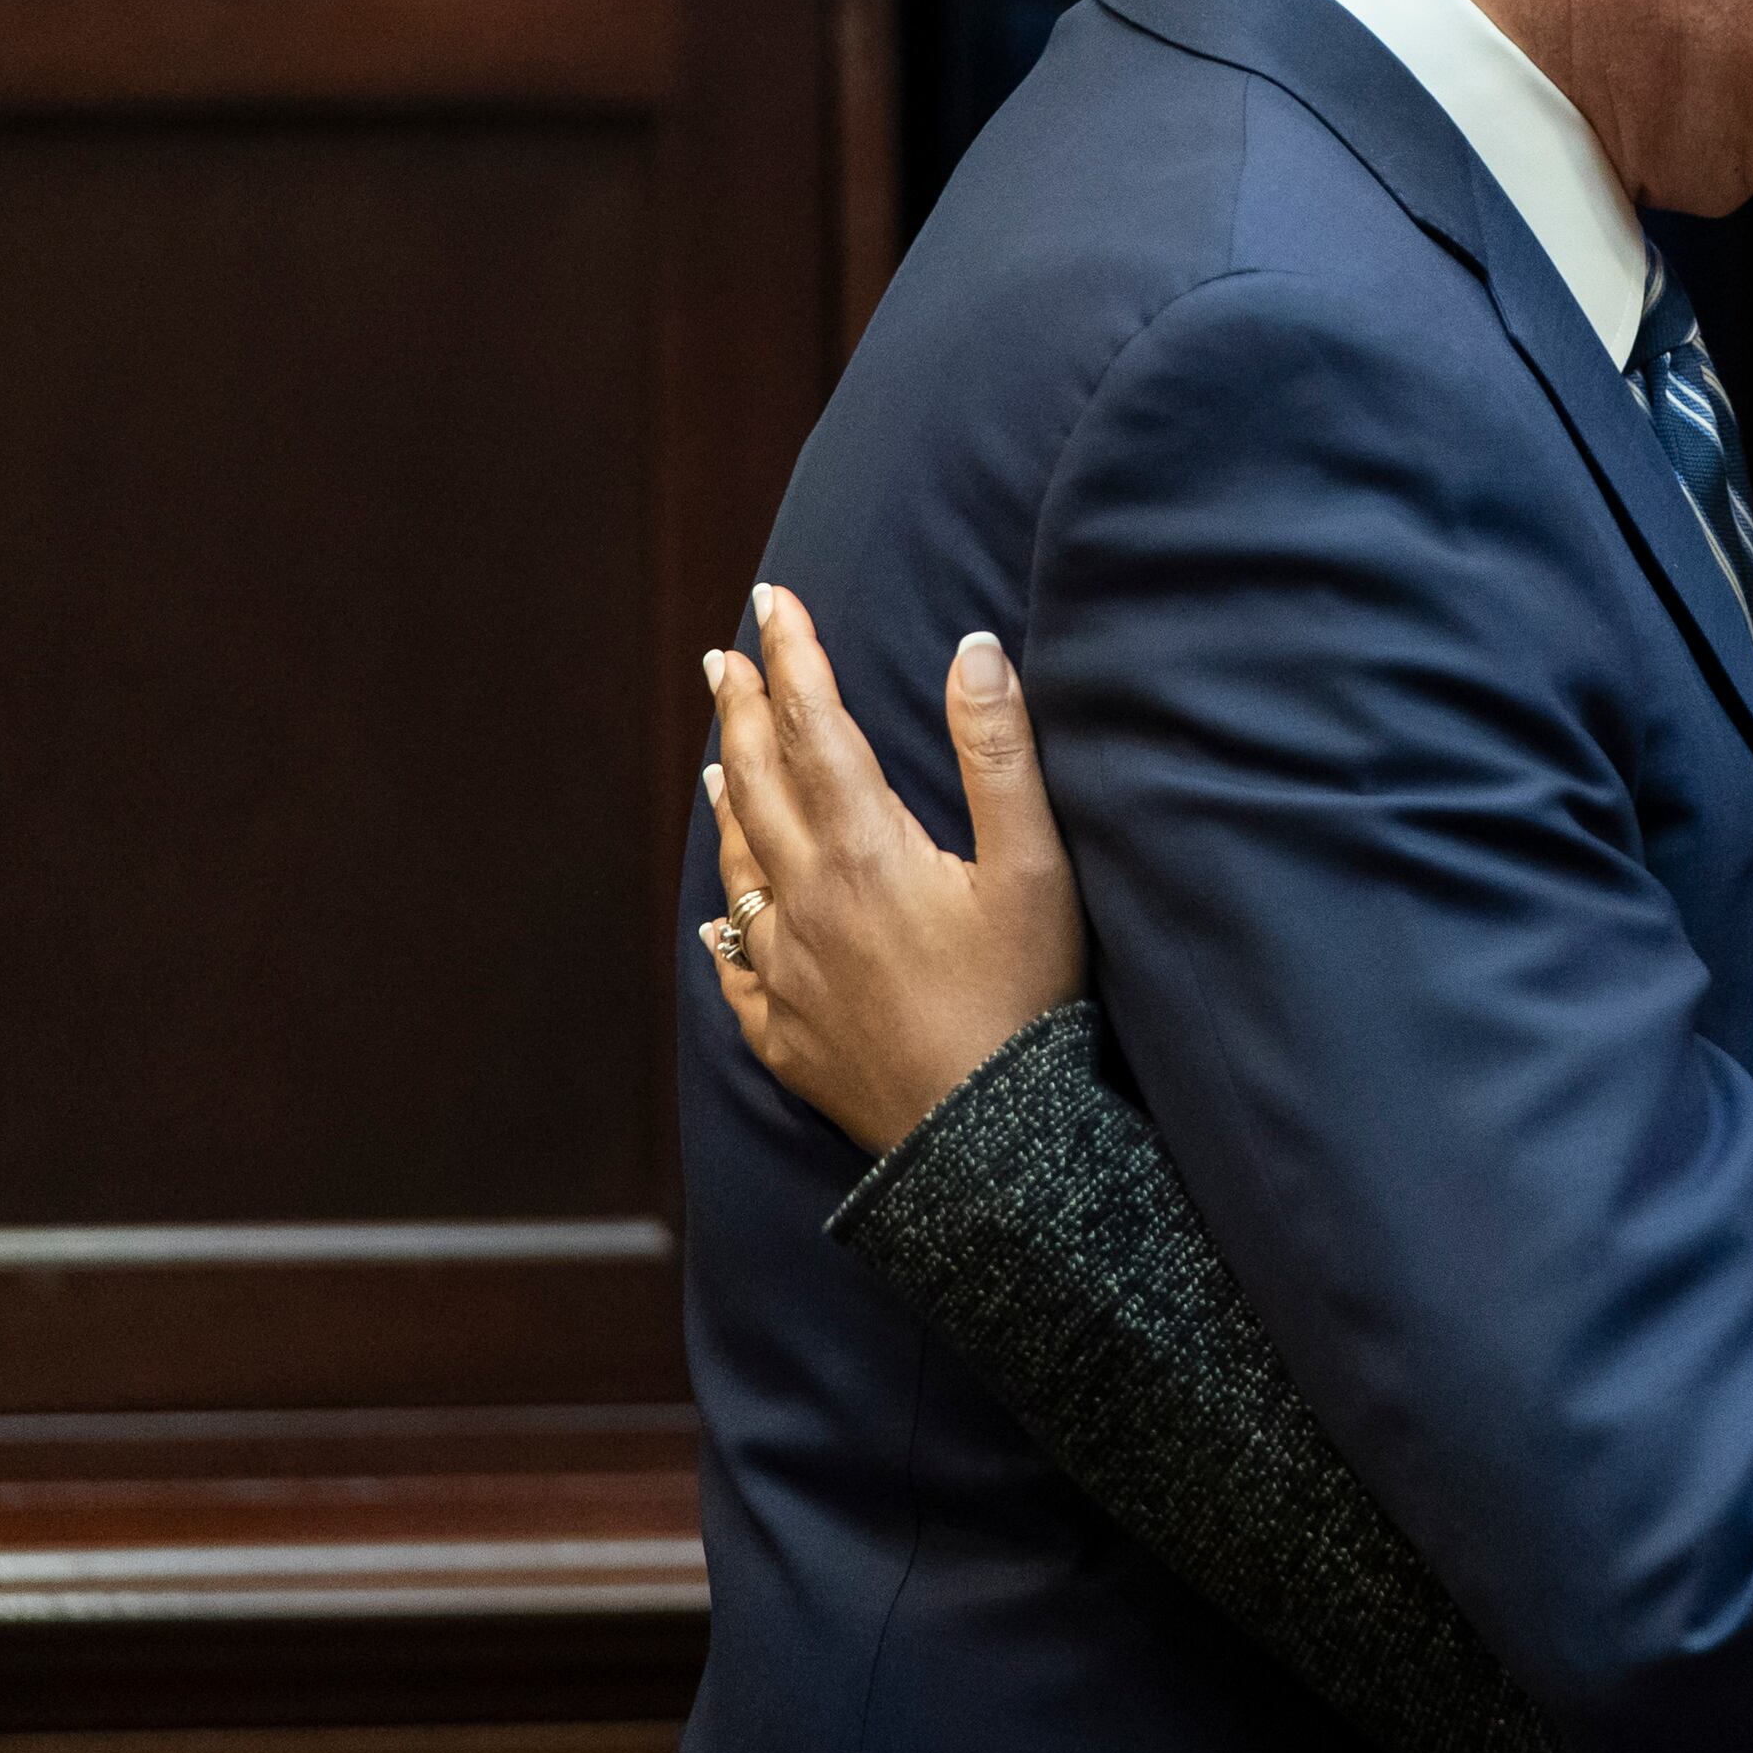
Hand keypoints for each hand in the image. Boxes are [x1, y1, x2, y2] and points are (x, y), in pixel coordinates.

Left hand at [699, 586, 1088, 1152]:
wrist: (986, 1152)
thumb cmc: (1025, 1004)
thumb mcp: (1035, 870)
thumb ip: (999, 754)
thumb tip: (974, 648)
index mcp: (863, 850)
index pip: (812, 724)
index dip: (792, 654)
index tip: (772, 599)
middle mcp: (806, 903)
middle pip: (757, 784)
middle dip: (741, 712)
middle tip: (723, 659)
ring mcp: (785, 974)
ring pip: (739, 867)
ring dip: (728, 801)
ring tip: (718, 760)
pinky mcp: (785, 1035)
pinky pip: (735, 966)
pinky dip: (723, 924)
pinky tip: (717, 917)